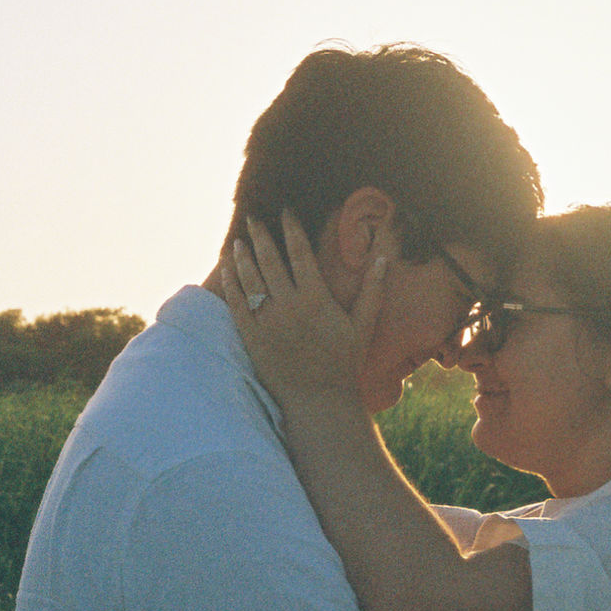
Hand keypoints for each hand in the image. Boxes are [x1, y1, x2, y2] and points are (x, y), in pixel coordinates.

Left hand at [221, 210, 389, 406]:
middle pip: (270, 260)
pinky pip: (237, 304)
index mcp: (316, 298)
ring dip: (243, 256)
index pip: (300, 252)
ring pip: (250, 279)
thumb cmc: (343, 362)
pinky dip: (231, 284)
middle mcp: (289, 306)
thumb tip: (383, 259)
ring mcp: (268, 321)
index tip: (286, 212)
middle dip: (261, 235)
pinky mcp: (252, 337)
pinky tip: (227, 270)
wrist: (318, 399)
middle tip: (254, 217)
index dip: (291, 228)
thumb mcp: (363, 325)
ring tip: (239, 240)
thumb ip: (373, 291)